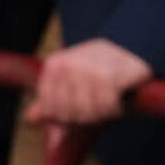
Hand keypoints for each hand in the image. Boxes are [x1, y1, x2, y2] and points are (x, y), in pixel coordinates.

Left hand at [25, 39, 152, 124]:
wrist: (134, 45)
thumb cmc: (100, 67)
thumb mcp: (71, 78)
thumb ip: (51, 99)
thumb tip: (30, 118)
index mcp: (54, 65)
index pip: (49, 107)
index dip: (65, 115)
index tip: (81, 107)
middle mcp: (68, 66)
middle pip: (68, 113)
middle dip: (85, 116)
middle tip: (98, 105)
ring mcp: (86, 72)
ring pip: (87, 114)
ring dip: (102, 113)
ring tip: (109, 101)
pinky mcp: (107, 79)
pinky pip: (106, 109)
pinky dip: (115, 109)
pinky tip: (119, 99)